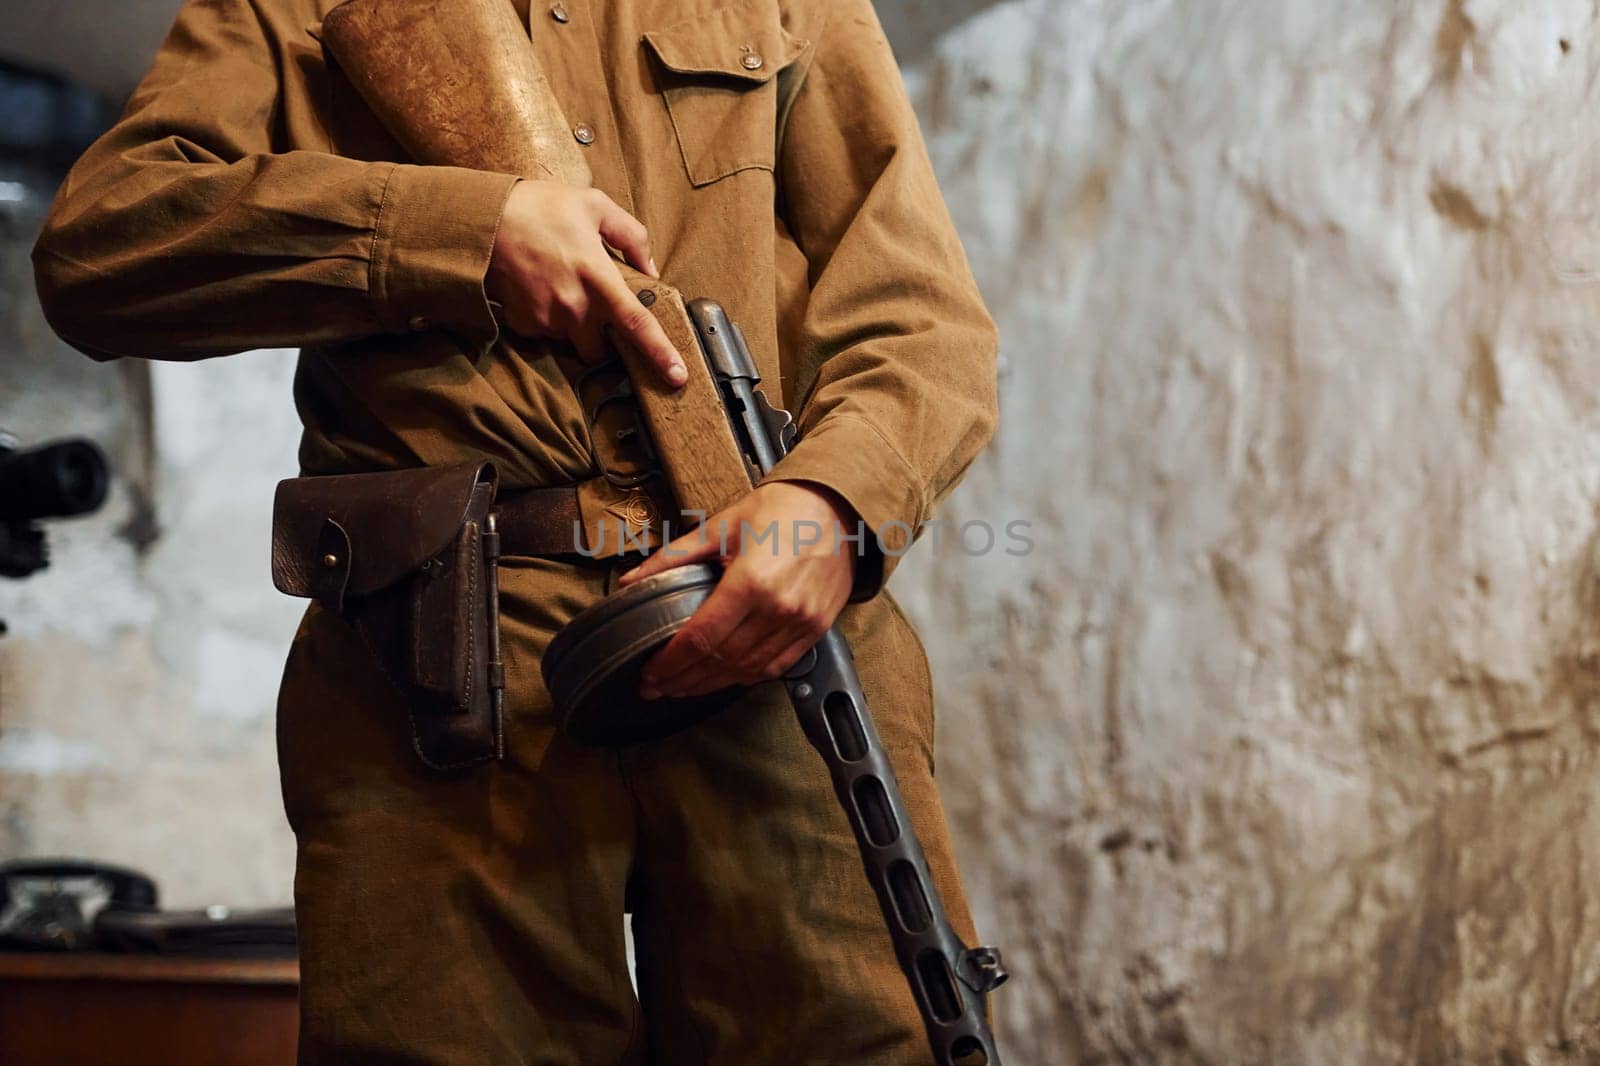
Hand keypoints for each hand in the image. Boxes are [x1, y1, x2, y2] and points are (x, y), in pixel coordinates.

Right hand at [486, 180, 685, 385]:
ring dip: (574, 326)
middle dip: (604, 341)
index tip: (678, 377)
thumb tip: (651, 268)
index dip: (660, 353)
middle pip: (601, 351)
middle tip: (597, 311)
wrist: (481, 219)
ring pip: (572, 341)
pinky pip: (545, 334)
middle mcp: (574, 307)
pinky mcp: (523, 325)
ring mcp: (547, 319)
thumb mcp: (594, 204)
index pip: (636, 324)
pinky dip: (548, 318)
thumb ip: (631, 236)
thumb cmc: (540, 207)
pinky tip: (539, 289)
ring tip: (561, 287)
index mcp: (598, 278)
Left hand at [619, 482, 858, 698]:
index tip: (650, 674)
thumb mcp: (722, 525)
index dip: (670, 662)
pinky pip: (776, 666)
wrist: (838, 507)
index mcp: (752, 581)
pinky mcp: (816, 629)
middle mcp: (779, 608)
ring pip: (747, 670)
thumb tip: (634, 579)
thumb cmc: (784, 509)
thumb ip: (674, 557)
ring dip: (711, 684)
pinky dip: (745, 677)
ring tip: (683, 687)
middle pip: (721, 660)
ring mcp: (801, 622)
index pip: (701, 637)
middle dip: (683, 679)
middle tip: (657, 686)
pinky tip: (723, 678)